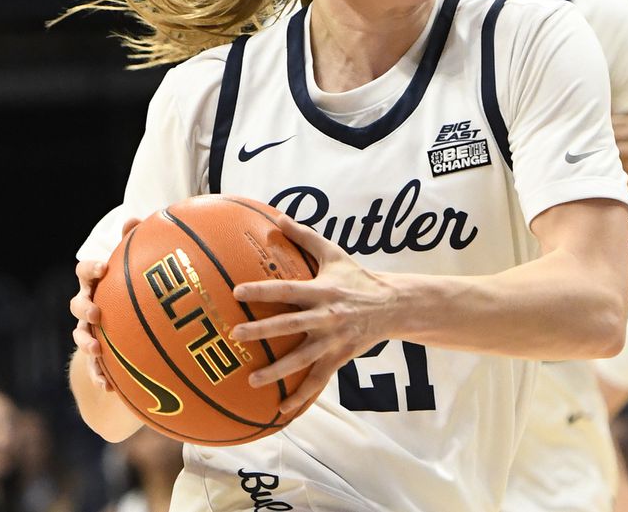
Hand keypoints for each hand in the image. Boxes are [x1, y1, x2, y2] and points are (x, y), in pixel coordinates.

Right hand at [70, 218, 142, 390]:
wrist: (125, 321)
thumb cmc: (131, 285)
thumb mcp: (135, 265)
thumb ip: (133, 242)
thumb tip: (135, 216)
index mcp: (95, 282)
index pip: (85, 271)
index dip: (91, 268)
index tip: (104, 267)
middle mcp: (88, 305)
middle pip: (77, 304)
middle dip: (83, 308)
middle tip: (96, 311)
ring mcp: (89, 330)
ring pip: (80, 336)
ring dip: (85, 343)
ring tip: (97, 351)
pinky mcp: (97, 355)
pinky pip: (94, 367)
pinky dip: (99, 376)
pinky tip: (109, 388)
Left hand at [230, 214, 398, 415]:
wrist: (393, 306)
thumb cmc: (357, 278)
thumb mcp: (333, 254)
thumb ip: (305, 236)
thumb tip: (278, 218)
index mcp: (320, 291)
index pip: (286, 289)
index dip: (262, 290)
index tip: (237, 292)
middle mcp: (325, 317)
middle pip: (288, 325)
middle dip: (261, 331)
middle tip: (235, 335)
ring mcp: (332, 340)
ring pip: (301, 359)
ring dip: (276, 371)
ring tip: (252, 380)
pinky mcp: (339, 358)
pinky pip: (318, 380)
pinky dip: (301, 396)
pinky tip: (281, 409)